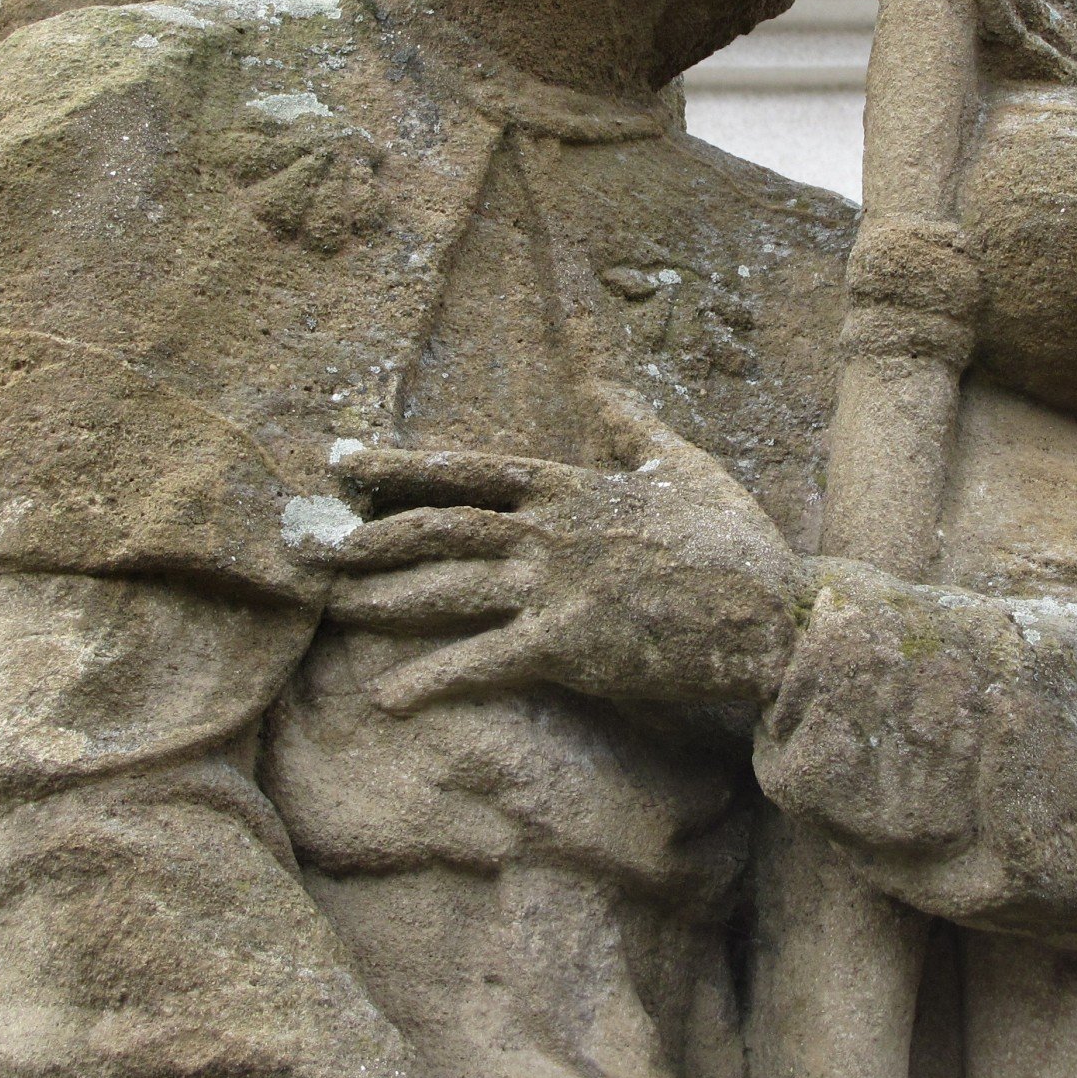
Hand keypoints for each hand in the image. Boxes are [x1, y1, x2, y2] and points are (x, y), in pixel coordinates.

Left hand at [285, 384, 802, 714]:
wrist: (769, 614)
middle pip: (439, 527)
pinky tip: (385, 700)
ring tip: (327, 604)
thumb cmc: (732, 541)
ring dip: (382, 597)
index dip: (400, 466)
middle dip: (368, 535)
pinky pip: (483, 664)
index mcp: (572, 488)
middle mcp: (549, 533)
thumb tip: (599, 377)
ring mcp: (553, 589)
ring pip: (447, 587)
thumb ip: (632, 424)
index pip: (469, 469)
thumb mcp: (684, 464)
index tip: (344, 461)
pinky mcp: (566, 647)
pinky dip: (432, 682)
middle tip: (307, 544)